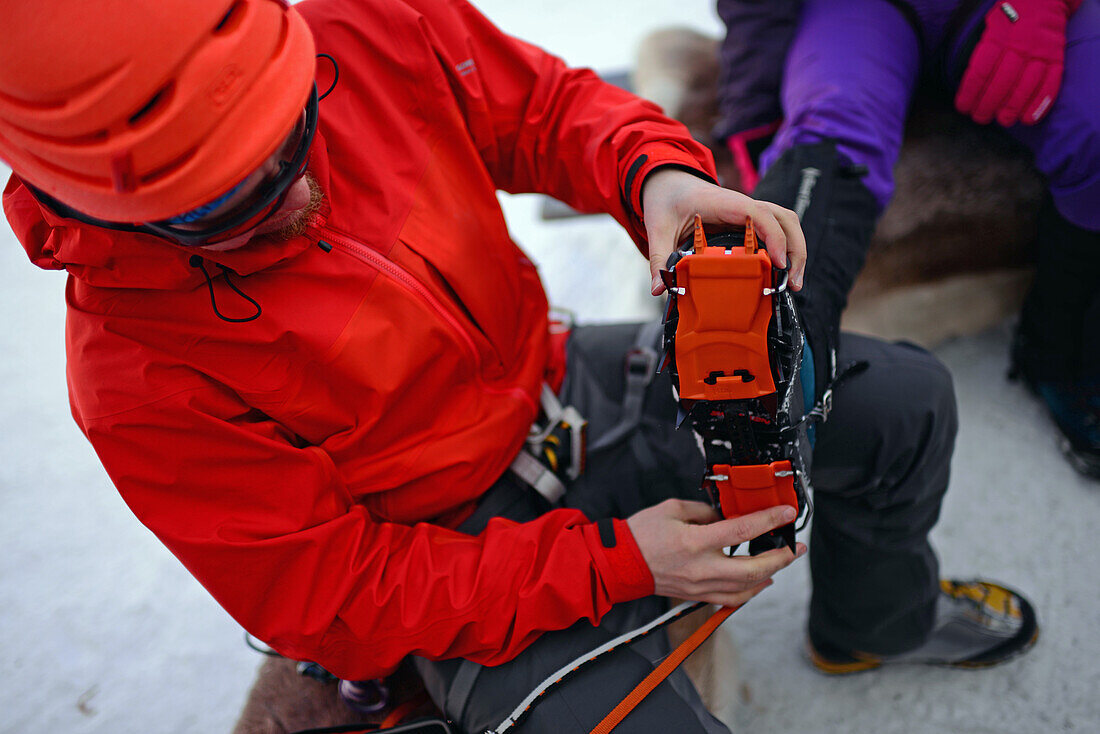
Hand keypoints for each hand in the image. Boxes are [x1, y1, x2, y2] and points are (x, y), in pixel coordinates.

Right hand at [626, 498, 806, 607]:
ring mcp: (701, 586)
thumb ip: (704, 512)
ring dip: (770, 573)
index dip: (768, 521)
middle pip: (753, 568)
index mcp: (695, 542)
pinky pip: (732, 599)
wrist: (619, 565)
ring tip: (783, 561)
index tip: (786, 513)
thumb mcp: (672, 509)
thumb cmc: (641, 534)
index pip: (741, 531)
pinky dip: (751, 591)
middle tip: (796, 546)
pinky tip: (761, 582)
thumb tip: (726, 517)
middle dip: (781, 557)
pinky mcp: (698, 595)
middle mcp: (702, 568)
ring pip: (747, 587)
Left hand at [641, 168, 805, 296]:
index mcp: (725, 203)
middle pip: (785, 219)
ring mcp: (750, 213)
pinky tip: (782, 273)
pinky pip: (777, 230)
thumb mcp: (658, 228)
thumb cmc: (667, 200)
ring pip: (786, 223)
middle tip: (792, 283)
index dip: (774, 238)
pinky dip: (786, 248)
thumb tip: (659, 288)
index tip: (779, 264)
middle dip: (795, 250)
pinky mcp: (750, 222)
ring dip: (795, 250)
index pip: (761, 215)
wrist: (669, 183)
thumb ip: (659, 256)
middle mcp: (744, 206)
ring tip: (793, 283)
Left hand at [954, 0, 1077, 126]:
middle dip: (987, 105)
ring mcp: (1040, 52)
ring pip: (1025, 86)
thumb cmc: (1009, 16)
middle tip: (980, 118)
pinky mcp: (1057, 57)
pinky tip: (1028, 119)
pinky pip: (1050, 83)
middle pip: (1001, 83)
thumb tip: (963, 81)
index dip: (969, 94)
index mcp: (997, 36)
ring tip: (1002, 121)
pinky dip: (1040, 104)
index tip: (963, 107)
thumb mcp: (988, 25)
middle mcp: (1020, 45)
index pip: (980, 71)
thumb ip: (980, 50)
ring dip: (1012, 108)